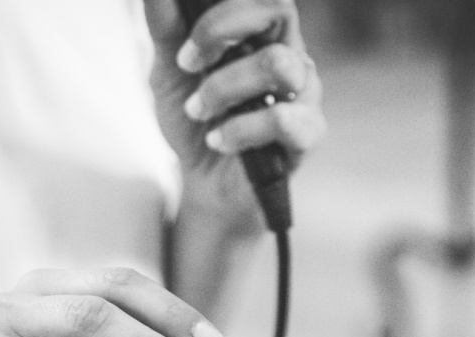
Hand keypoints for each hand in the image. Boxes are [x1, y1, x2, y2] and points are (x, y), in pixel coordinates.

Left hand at [142, 0, 326, 219]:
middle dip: (221, 30)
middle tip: (188, 65)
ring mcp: (303, 92)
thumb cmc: (195, 122)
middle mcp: (288, 53)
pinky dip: (241, 129)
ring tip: (198, 112)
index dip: (219, 13)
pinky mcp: (308, 133)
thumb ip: (166, 30)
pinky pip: (285, 119)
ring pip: (278, 64)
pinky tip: (219, 140)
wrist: (204, 182)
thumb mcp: (169, 74)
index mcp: (259, 32)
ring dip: (224, 88)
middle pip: (280, 9)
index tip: (182, 47)